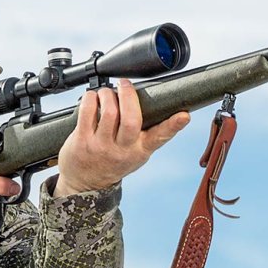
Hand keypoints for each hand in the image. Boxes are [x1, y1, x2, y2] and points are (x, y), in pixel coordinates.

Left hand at [54, 79, 189, 197]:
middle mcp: (122, 149)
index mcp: (140, 150)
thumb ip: (149, 134)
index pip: (159, 137)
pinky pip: (87, 111)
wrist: (86, 183)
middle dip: (128, 95)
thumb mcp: (136, 154)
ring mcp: (101, 146)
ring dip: (108, 94)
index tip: (184, 115)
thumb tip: (168, 107)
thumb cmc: (114, 162)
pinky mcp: (82, 140)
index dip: (173, 125)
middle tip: (125, 85)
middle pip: (131, 119)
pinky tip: (93, 98)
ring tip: (107, 93)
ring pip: (109, 111)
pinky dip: (91, 98)